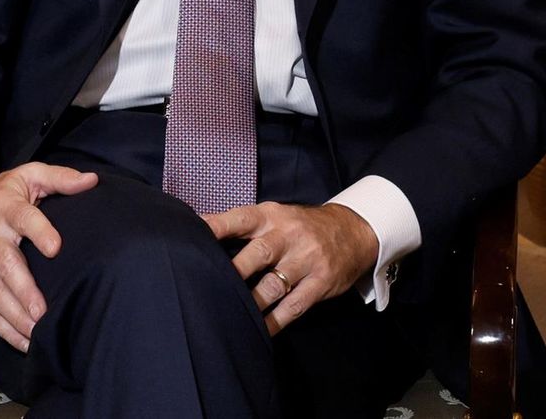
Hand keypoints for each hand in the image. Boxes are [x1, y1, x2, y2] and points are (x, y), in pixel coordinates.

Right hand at [0, 163, 97, 353]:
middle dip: (24, 290)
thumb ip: (59, 178)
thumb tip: (91, 180)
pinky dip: (0, 326)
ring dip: (14, 315)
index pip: (23, 217)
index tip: (55, 248)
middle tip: (43, 312)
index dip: (39, 231)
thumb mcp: (26, 176)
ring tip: (36, 333)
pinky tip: (21, 340)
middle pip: (5, 263)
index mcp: (4, 205)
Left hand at [203, 202, 377, 334]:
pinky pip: (294, 306)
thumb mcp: (275, 216)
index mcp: (271, 216)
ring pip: (274, 285)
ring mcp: (306, 260)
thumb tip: (200, 227)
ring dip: (252, 302)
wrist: (353, 231)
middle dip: (234, 271)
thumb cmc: (300, 226)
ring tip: (231, 313)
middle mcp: (287, 236)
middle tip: (209, 284)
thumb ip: (242, 224)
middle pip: (258, 253)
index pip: (240, 219)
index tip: (192, 234)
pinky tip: (260, 330)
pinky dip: (276, 321)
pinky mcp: (320, 282)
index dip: (217, 227)